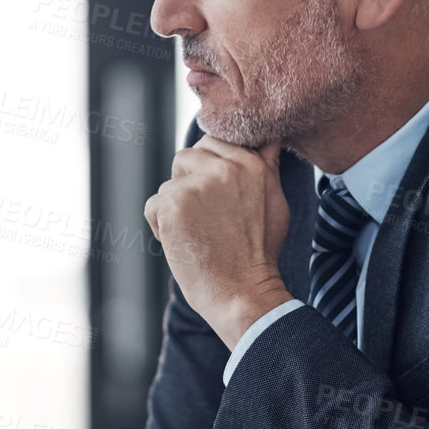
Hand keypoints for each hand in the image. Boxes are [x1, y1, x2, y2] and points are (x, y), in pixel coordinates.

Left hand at [142, 135, 291, 345]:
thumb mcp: (274, 199)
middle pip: (187, 157)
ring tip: (199, 234)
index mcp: (252, 163)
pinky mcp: (172, 205)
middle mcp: (225, 167)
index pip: (213, 143)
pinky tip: (184, 243)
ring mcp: (196, 185)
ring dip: (176, 208)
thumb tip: (266, 136)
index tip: (217, 199)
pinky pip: (154, 206)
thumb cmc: (259, 252)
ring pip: (169, 184)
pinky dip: (162, 227)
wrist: (243, 292)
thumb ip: (265, 164)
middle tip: (208, 219)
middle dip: (189, 183)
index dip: (208, 171)